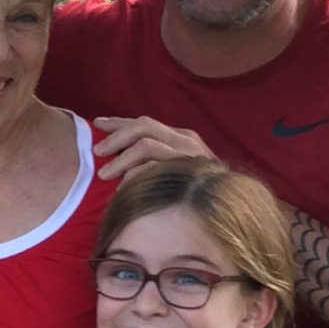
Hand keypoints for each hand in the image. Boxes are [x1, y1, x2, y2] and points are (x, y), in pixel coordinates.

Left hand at [92, 115, 209, 181]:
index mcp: (181, 136)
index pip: (144, 122)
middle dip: (115, 137)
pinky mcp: (188, 171)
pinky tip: (123, 188)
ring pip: (145, 145)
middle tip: (96, 151)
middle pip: (143, 127)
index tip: (97, 124)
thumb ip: (156, 159)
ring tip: (104, 175)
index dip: (118, 122)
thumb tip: (120, 156)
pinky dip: (134, 176)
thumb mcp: (177, 167)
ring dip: (120, 160)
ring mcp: (188, 155)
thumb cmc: (198, 191)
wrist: (232, 204)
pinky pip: (153, 168)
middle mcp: (186, 140)